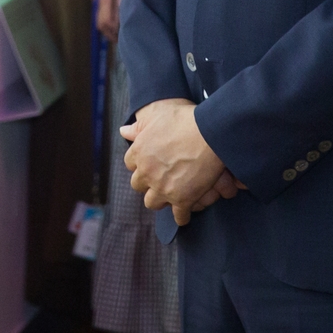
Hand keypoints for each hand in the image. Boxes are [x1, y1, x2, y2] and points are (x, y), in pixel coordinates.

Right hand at [94, 0, 123, 43]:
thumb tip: (129, 6)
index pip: (108, 21)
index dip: (115, 31)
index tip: (123, 37)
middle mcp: (99, 2)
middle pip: (101, 24)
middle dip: (110, 34)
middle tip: (120, 41)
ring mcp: (96, 1)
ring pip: (99, 20)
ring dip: (107, 29)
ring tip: (117, 35)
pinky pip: (99, 15)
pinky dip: (105, 22)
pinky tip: (113, 24)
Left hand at [122, 98, 225, 222]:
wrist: (209, 133)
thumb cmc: (185, 120)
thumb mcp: (158, 115)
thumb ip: (139, 126)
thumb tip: (123, 131)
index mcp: (140, 152)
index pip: (130, 164)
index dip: (140, 163)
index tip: (148, 163)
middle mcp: (147, 172)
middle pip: (138, 185)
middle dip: (147, 182)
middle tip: (159, 179)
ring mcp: (163, 188)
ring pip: (152, 203)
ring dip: (160, 199)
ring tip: (169, 196)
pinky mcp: (182, 200)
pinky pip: (179, 216)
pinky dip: (182, 216)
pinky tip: (185, 214)